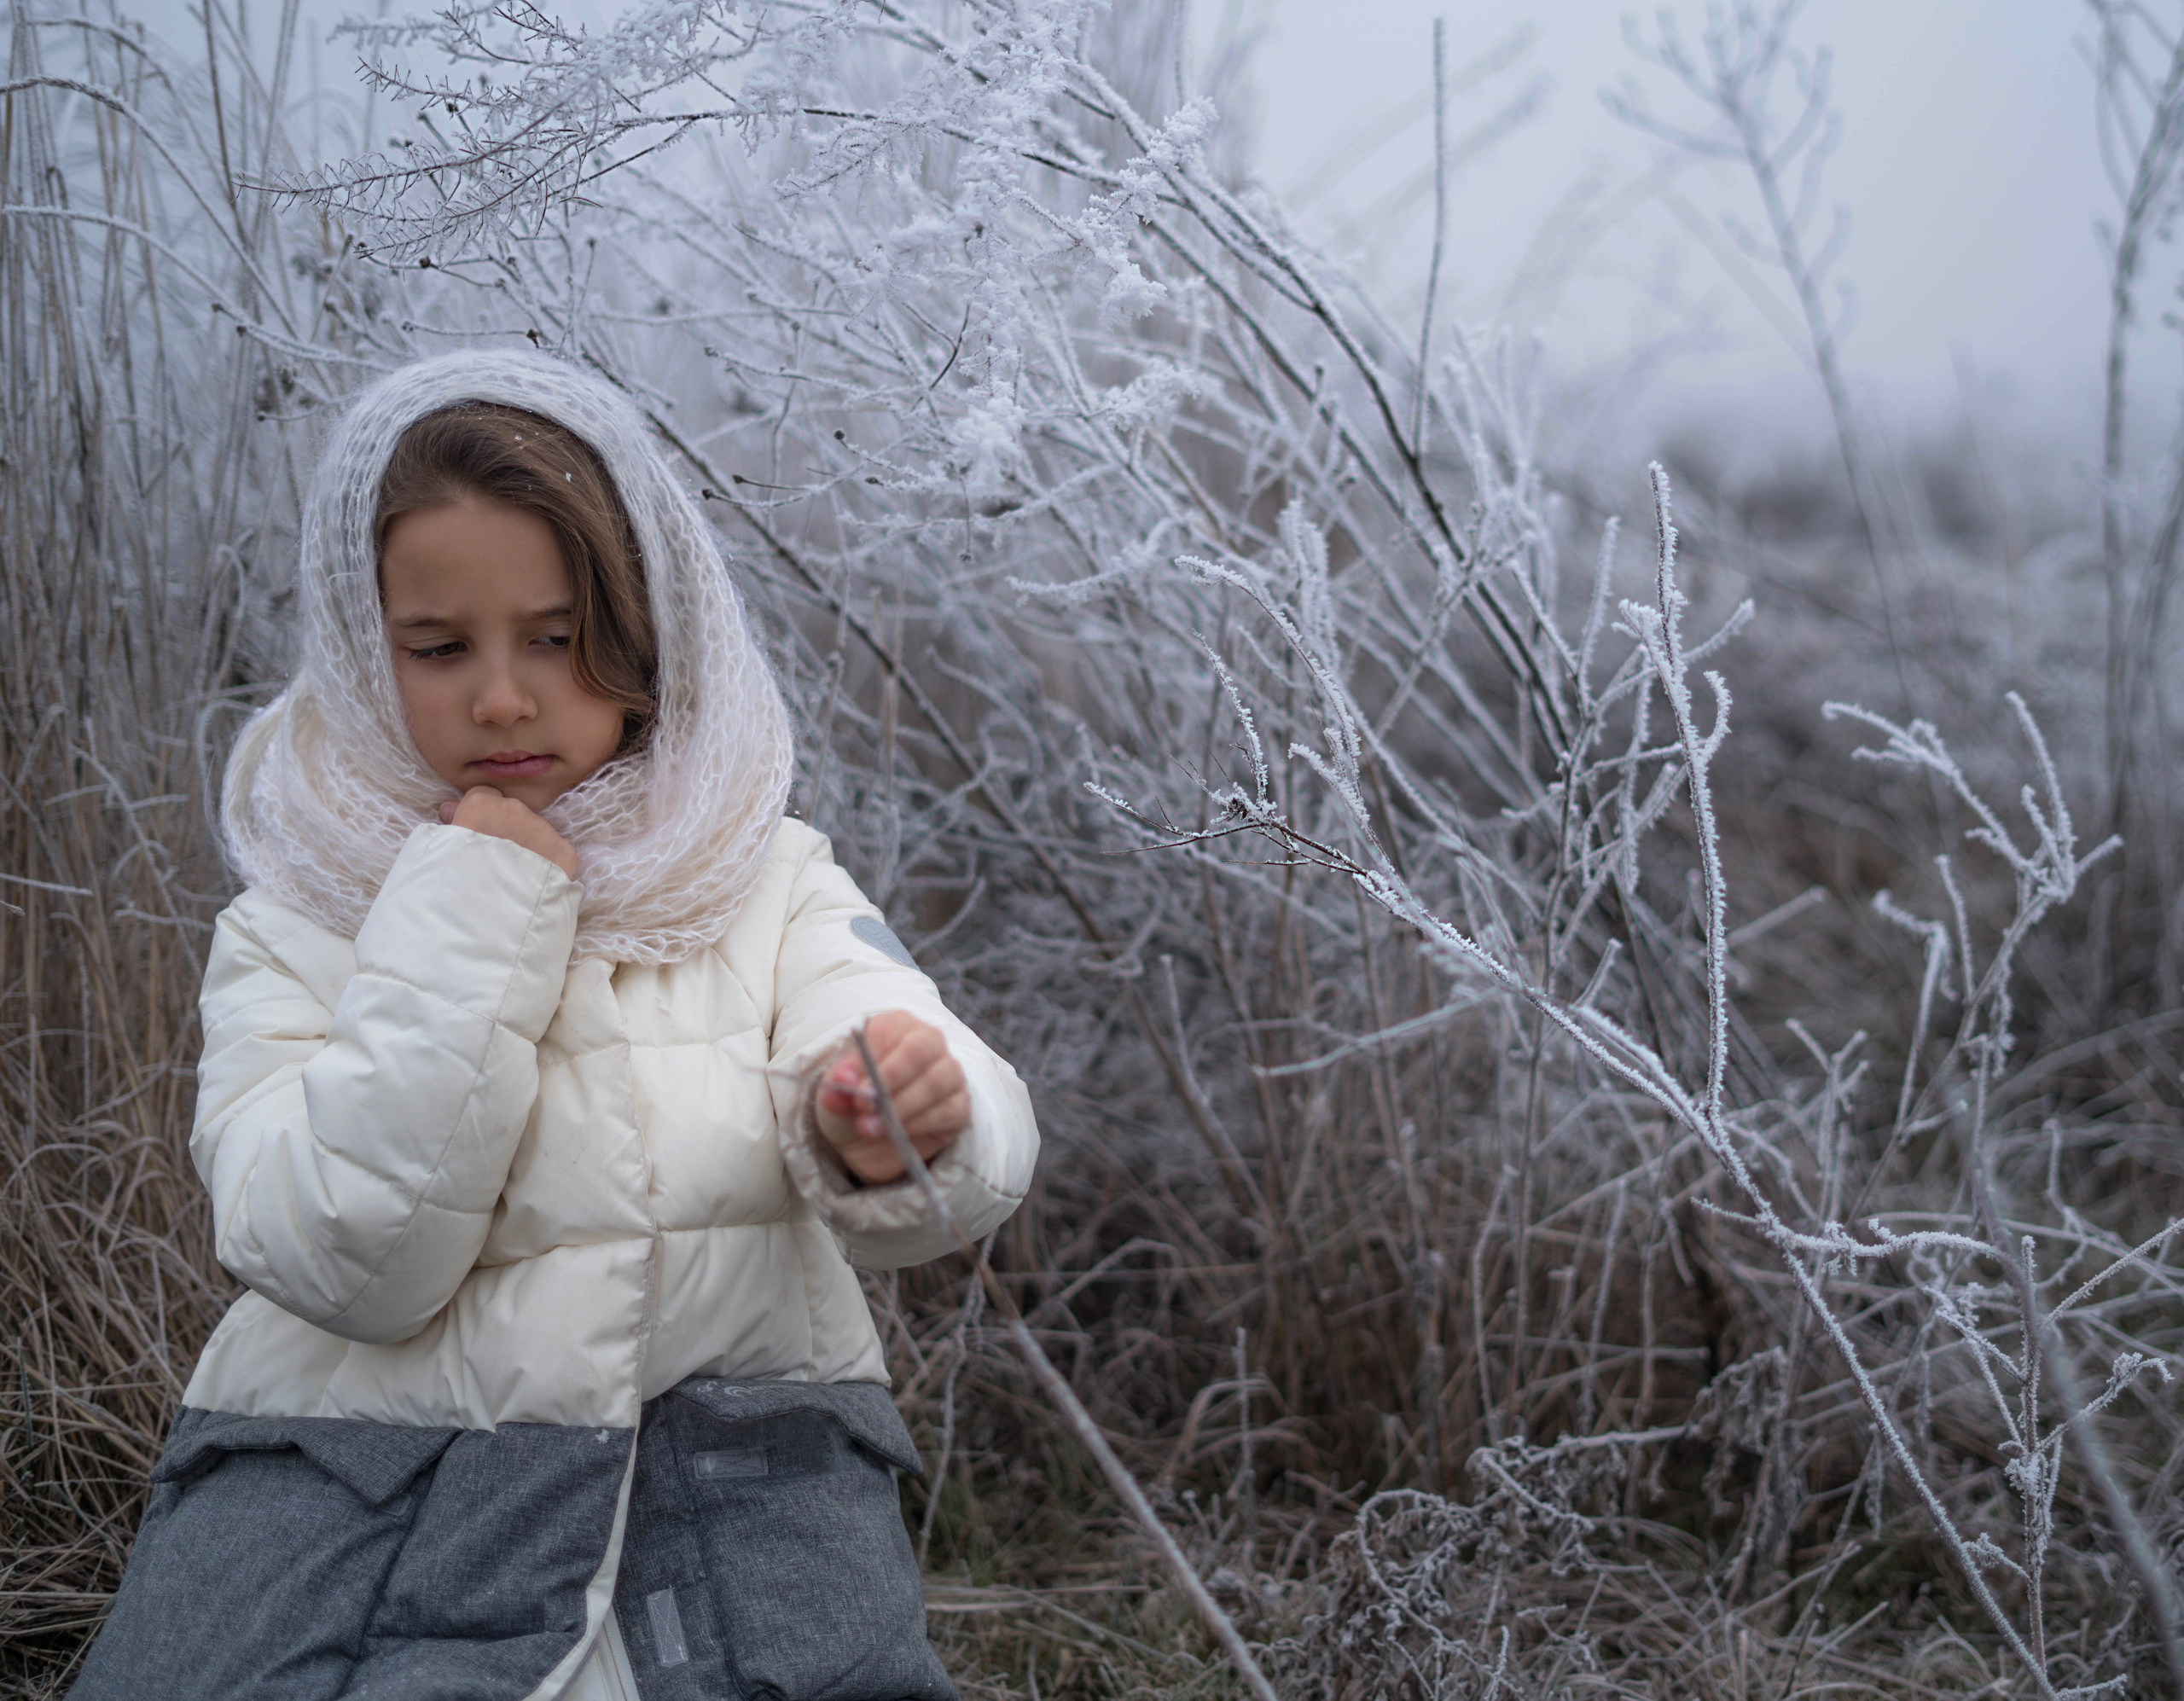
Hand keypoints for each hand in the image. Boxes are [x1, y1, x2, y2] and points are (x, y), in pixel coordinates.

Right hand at [437, 785, 578, 879]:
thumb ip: (450, 825)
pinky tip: (535, 886)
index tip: (477, 837)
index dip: (481, 817)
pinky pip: (557, 855)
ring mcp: (543, 830)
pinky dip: (549, 867)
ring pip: (536, 834)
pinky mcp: (565, 854)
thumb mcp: (439, 852)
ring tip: (515, 879)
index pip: (485, 796)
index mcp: (482, 805)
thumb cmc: (452, 885)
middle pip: (512, 815)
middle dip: (505, 832)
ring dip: (527, 849)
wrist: (486, 918)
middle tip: (495, 863)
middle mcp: (515, 810)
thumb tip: (450, 808)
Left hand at [814, 1011, 968, 1184]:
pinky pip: (946, 1111)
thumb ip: (837, 1087)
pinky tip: (898, 1132)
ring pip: (934, 1082)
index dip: (865, 1057)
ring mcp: (949, 1073)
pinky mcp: (959, 1105)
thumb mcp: (838, 1093)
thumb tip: (840, 1081)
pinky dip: (919, 1123)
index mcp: (897, 1026)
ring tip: (871, 1127)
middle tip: (863, 1105)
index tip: (845, 1081)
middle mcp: (929, 1042)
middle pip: (917, 1050)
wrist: (870, 1136)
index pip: (886, 1031)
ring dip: (900, 1106)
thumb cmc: (856, 1100)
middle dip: (888, 1079)